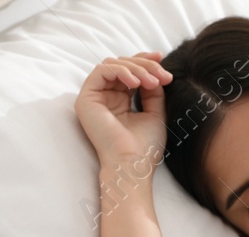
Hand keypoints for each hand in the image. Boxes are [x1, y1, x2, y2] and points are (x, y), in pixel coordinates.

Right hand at [73, 51, 171, 168]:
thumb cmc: (144, 147)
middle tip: (162, 76)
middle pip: (122, 65)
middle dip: (145, 65)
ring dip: (135, 68)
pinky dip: (121, 71)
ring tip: (151, 82)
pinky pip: (102, 70)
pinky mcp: (86, 99)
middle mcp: (105, 98)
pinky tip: (136, 83)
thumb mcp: (155, 112)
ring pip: (113, 64)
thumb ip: (153, 91)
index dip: (145, 61)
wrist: (132, 165)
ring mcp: (94, 98)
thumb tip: (155, 70)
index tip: (162, 59)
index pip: (129, 72)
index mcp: (119, 101)